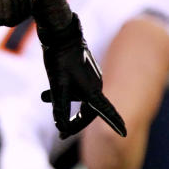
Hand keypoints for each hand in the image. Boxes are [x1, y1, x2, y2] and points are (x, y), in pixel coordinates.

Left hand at [39, 14, 126, 138]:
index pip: (106, 112)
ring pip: (79, 98)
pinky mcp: (83, 71)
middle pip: (88, 111)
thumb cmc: (60, 59)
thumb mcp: (57, 87)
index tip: (124, 133)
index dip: (114, 123)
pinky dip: (64, 93)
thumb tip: (61, 129)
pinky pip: (76, 89)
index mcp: (93, 90)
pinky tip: (45, 92)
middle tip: (61, 135)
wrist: (60, 33)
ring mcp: (90, 77)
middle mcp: (96, 84)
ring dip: (64, 104)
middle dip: (74, 123)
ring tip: (44, 97)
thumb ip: (59, 109)